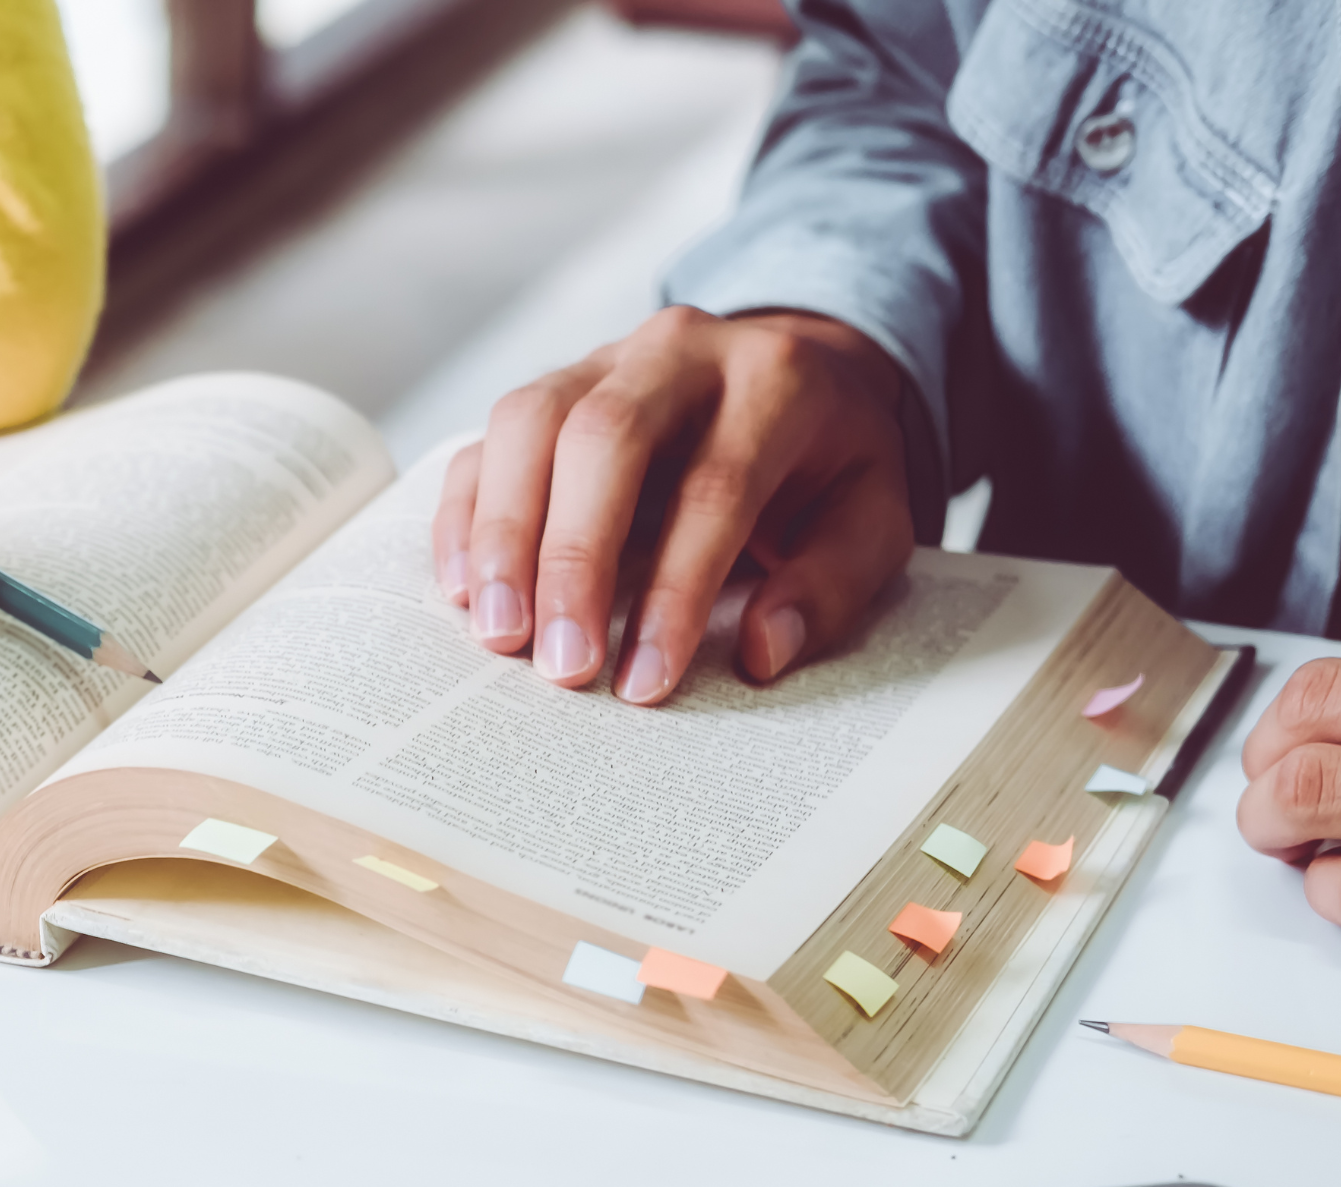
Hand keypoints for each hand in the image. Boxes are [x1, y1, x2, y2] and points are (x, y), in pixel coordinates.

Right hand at [431, 307, 915, 702]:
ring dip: (503, 537)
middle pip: (605, 438)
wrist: (796, 375)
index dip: (676, 589)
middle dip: (573, 559)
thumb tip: (760, 650)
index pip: (715, 484)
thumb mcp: (874, 517)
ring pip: (527, 424)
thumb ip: (831, 583)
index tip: (647, 680)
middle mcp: (677, 351)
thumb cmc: (826, 464)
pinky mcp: (545, 392)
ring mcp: (599, 361)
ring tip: (501, 634)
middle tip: (560, 663)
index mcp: (775, 378)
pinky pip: (484, 443)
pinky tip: (465, 592)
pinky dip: (466, 517)